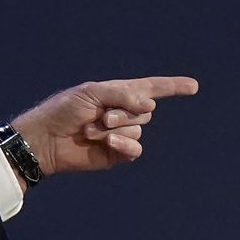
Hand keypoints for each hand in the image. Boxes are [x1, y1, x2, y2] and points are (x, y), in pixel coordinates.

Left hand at [11, 76, 198, 176]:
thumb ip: (124, 94)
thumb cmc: (63, 110)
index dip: (172, 87)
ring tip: (90, 130)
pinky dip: (124, 143)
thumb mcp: (93, 92)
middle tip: (99, 116)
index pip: (150, 88)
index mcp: (117, 94)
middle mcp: (122, 113)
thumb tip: (150, 105)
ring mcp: (120, 134)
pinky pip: (135, 148)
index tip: (193, 86)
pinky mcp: (116, 153)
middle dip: (124, 111)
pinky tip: (107, 142)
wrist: (46, 138)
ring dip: (115, 128)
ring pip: (139, 128)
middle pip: (146, 109)